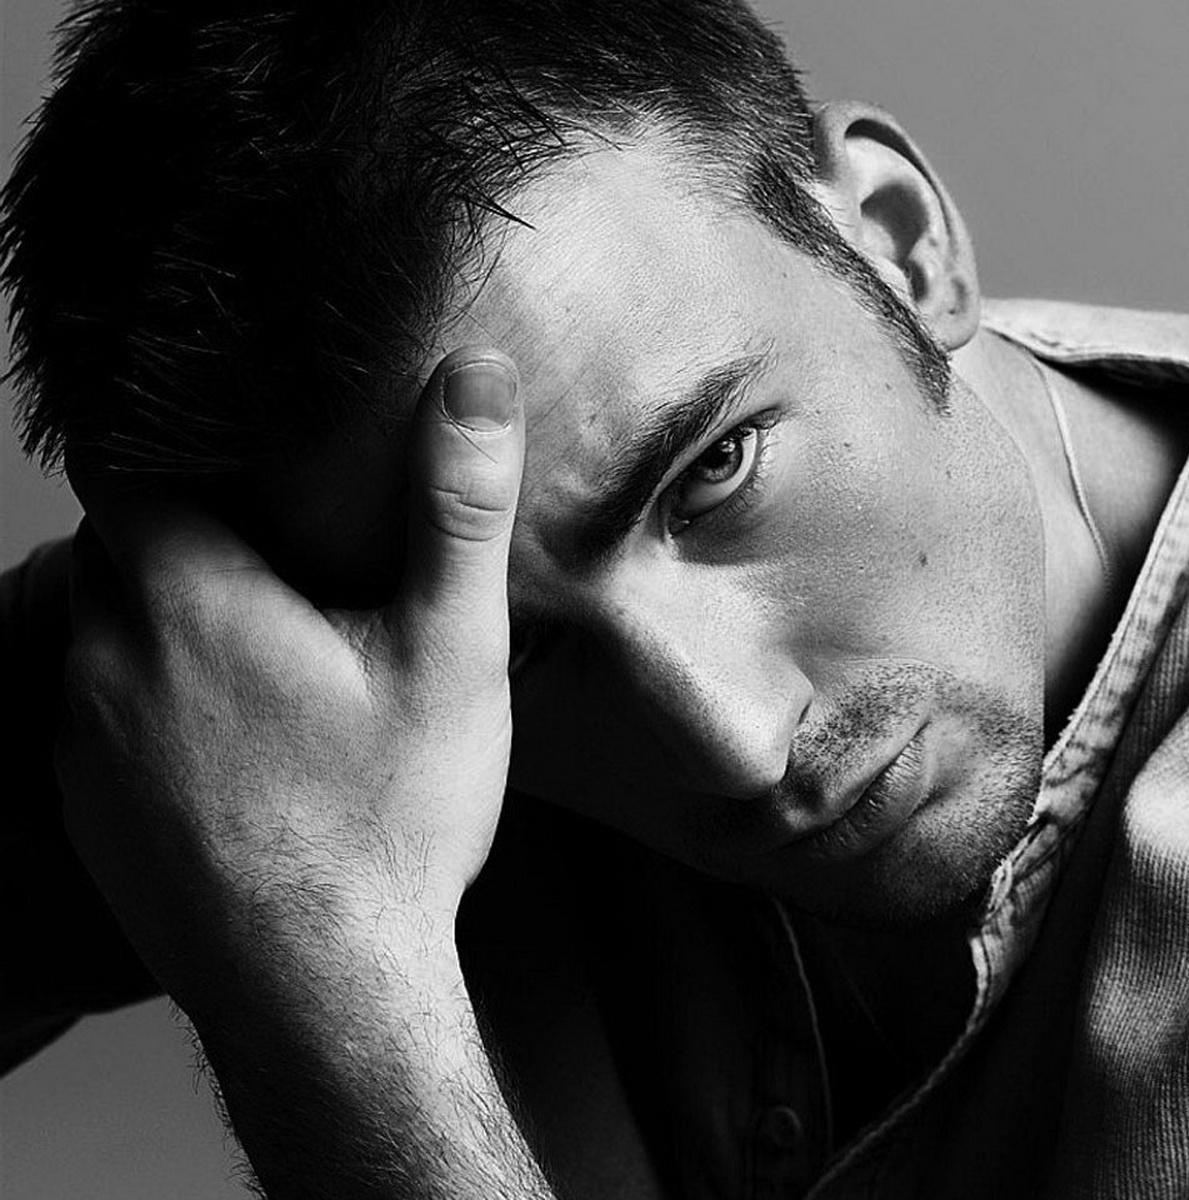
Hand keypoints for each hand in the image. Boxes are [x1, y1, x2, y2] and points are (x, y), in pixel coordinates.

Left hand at [55, 348, 523, 1016]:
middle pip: (121, 543)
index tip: (254, 461)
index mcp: (185, 598)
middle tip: (292, 558)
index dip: (183, 443)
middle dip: (195, 534)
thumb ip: (455, 509)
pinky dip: (154, 697)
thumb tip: (476, 380)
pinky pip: (98, 707)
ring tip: (273, 649)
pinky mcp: (77, 803)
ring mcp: (76, 737)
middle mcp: (103, 656)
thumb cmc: (389, 825)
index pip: (125, 460)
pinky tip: (241, 738)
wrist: (325, 992)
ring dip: (173, 620)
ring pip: (106, 627)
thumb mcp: (451, 657)